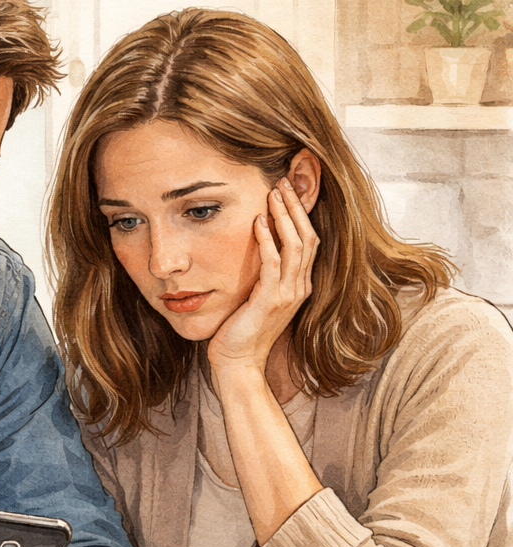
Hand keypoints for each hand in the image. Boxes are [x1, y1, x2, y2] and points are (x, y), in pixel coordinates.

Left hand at [207, 178, 318, 382]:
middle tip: (283, 182)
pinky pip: (274, 263)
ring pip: (295, 245)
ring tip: (273, 193)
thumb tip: (256, 247)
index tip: (286, 192)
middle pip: (308, 237)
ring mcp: (288, 295)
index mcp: (299, 286)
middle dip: (296, 208)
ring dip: (284, 216)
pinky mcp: (270, 300)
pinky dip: (268, 239)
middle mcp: (300, 288)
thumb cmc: (241, 331)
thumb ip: (263, 275)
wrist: (238, 363)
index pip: (309, 241)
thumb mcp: (257, 297)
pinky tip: (258, 221)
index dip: (300, 215)